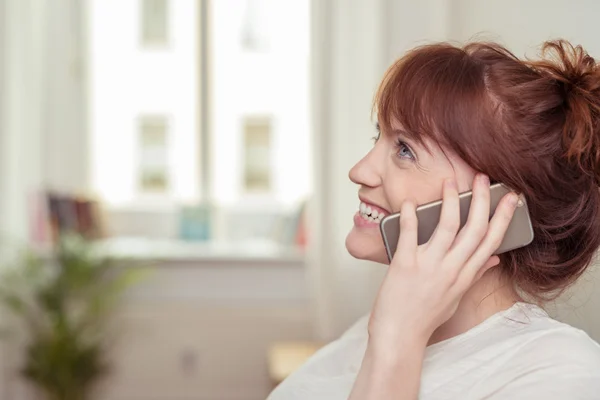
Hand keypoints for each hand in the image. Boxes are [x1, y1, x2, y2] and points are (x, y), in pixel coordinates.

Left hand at [367, 174, 518, 351]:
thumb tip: (494, 261)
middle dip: (482, 200)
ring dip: (451, 200)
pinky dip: (410, 216)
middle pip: (475, 229)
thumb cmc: (425, 317)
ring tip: (450, 182)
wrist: (399, 336)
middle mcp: (451, 269)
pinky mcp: (404, 264)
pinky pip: (410, 234)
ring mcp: (429, 266)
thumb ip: (474, 276)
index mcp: (465, 277)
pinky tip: (410, 202)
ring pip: (447, 226)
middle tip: (483, 178)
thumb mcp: (456, 297)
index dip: (504, 217)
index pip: (492, 242)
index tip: (512, 197)